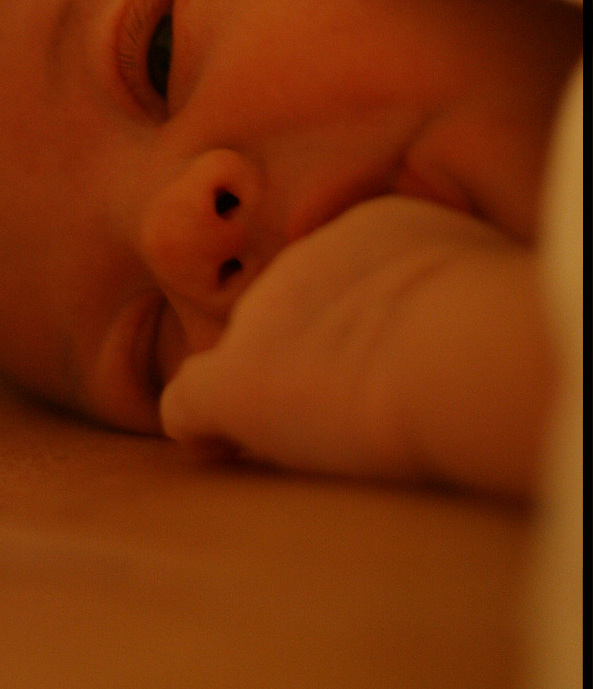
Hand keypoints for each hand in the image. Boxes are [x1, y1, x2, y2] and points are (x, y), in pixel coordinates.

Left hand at [160, 196, 555, 495]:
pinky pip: (188, 407)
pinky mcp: (237, 380)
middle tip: (361, 416)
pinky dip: (203, 434)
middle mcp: (302, 264)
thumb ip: (451, 300)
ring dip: (271, 404)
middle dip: (311, 367)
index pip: (338, 286)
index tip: (393, 370)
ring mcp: (261, 320)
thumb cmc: (499, 325)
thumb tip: (456, 341)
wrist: (463, 346)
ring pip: (247, 365)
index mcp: (369, 233)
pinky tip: (225, 455)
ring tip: (316, 446)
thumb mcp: (488, 284)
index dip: (356, 334)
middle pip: (288, 322)